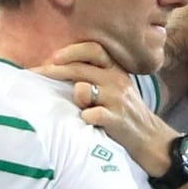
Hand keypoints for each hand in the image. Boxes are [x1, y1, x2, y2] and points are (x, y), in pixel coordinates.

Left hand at [34, 42, 179, 175]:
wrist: (151, 139)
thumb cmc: (126, 113)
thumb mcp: (116, 87)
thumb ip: (95, 75)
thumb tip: (59, 66)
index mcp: (117, 70)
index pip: (94, 49)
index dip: (72, 51)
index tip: (53, 58)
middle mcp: (117, 80)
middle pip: (80, 68)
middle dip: (54, 71)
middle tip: (36, 75)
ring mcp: (118, 99)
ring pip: (82, 90)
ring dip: (76, 99)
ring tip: (82, 109)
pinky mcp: (117, 119)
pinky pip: (90, 114)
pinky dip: (86, 118)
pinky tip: (89, 123)